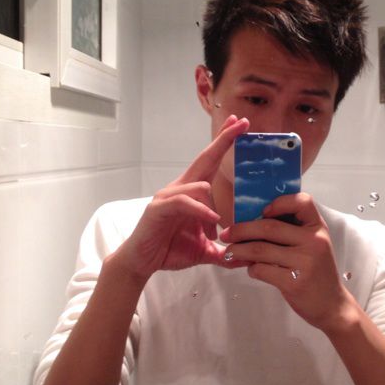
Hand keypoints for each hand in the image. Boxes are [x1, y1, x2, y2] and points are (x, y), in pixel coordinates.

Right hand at [113, 115, 248, 280]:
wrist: (141, 263)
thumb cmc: (170, 250)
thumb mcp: (204, 250)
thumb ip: (223, 251)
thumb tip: (243, 257)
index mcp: (192, 192)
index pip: (211, 162)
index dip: (224, 142)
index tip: (240, 124)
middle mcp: (180, 188)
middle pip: (205, 158)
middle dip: (224, 140)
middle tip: (241, 122)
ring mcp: (168, 196)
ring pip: (201, 185)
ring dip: (213, 210)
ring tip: (214, 233)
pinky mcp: (159, 208)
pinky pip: (185, 202)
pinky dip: (201, 211)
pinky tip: (211, 222)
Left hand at [219, 193, 354, 331]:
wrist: (331, 304)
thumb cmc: (316, 271)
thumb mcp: (312, 245)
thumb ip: (292, 232)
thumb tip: (252, 222)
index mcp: (318, 228)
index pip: (303, 202)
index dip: (280, 202)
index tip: (262, 211)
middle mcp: (314, 241)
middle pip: (269, 227)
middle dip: (242, 229)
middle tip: (227, 234)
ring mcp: (305, 262)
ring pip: (261, 249)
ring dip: (239, 250)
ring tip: (230, 252)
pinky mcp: (294, 282)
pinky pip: (262, 270)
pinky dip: (251, 269)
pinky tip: (252, 269)